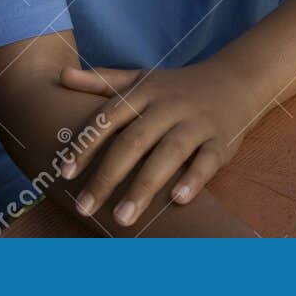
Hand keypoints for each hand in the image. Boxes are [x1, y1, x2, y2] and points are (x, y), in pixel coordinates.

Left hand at [55, 59, 261, 225]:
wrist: (235, 80)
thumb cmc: (176, 88)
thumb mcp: (141, 78)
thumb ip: (102, 81)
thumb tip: (60, 77)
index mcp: (145, 92)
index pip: (109, 118)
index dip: (86, 145)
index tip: (65, 174)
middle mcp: (169, 106)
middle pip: (134, 141)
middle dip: (108, 176)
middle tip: (84, 208)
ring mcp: (197, 122)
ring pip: (169, 154)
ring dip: (144, 186)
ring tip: (122, 218)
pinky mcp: (221, 140)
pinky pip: (207, 160)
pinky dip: (194, 179)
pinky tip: (178, 200)